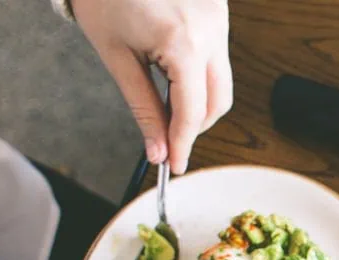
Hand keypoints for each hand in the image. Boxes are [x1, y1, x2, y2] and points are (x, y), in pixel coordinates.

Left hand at [72, 0, 231, 173]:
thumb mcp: (117, 57)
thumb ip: (143, 108)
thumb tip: (158, 150)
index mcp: (183, 43)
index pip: (192, 112)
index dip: (183, 144)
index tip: (175, 166)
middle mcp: (210, 31)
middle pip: (218, 100)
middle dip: (196, 125)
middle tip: (169, 139)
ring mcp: (218, 20)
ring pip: (222, 80)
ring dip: (199, 100)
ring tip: (167, 101)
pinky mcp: (218, 11)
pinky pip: (218, 57)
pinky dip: (200, 74)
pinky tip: (174, 71)